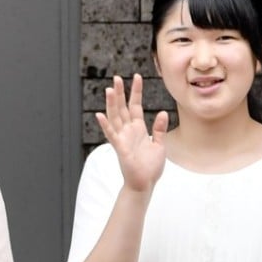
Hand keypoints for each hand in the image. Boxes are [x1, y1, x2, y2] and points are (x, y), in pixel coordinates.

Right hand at [94, 74, 166, 193]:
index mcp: (137, 129)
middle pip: (122, 108)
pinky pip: (111, 134)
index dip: (136, 91)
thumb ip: (159, 129)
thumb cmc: (150, 167)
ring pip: (115, 117)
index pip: (135, 106)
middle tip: (116, 77)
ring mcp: (123, 139)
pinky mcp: (120, 148)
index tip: (136, 77)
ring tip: (109, 90)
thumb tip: (162, 113)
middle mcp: (128, 131)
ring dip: (112, 104)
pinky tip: (100, 115)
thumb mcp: (159, 145)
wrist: (145, 183)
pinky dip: (105, 125)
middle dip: (120, 93)